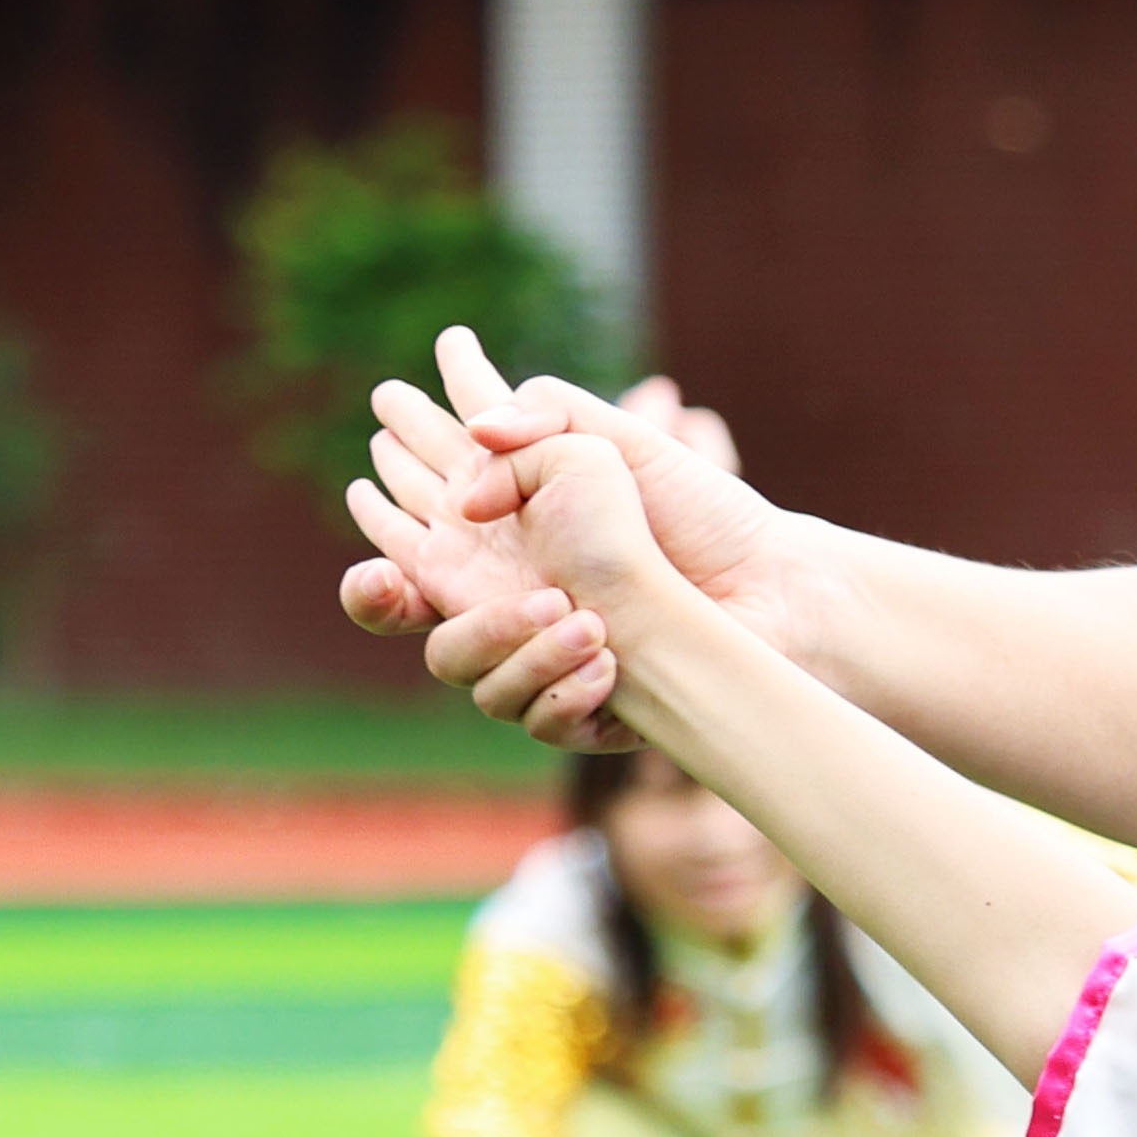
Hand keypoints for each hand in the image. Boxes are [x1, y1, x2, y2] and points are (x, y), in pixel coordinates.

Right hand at [338, 332, 810, 747]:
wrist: (775, 582)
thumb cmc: (700, 510)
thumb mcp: (617, 439)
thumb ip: (539, 416)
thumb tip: (474, 439)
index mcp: (504, 541)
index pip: (408, 541)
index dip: (374, 529)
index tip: (361, 501)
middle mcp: (509, 605)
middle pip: (413, 616)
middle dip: (390, 599)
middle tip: (411, 579)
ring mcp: (542, 661)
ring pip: (463, 671)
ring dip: (506, 641)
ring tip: (580, 614)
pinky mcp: (587, 712)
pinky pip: (535, 720)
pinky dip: (563, 688)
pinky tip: (608, 658)